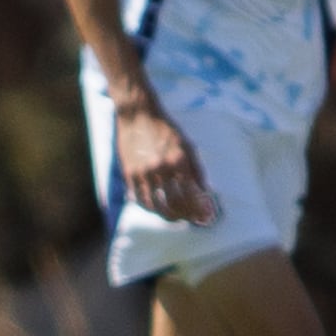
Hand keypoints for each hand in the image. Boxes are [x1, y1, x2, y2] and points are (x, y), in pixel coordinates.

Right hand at [115, 100, 216, 224]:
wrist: (138, 115)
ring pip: (156, 206)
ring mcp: (143, 172)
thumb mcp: (188, 146)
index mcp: (179, 160)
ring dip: (169, 216)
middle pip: (175, 204)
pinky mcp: (129, 174)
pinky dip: (150, 208)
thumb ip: (196, 170)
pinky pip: (140, 199)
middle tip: (192, 220)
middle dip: (186, 216)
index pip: (192, 195)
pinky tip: (158, 208)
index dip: (200, 211)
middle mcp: (161, 168)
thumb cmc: (166, 130)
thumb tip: (204, 194)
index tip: (206, 218)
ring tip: (177, 217)